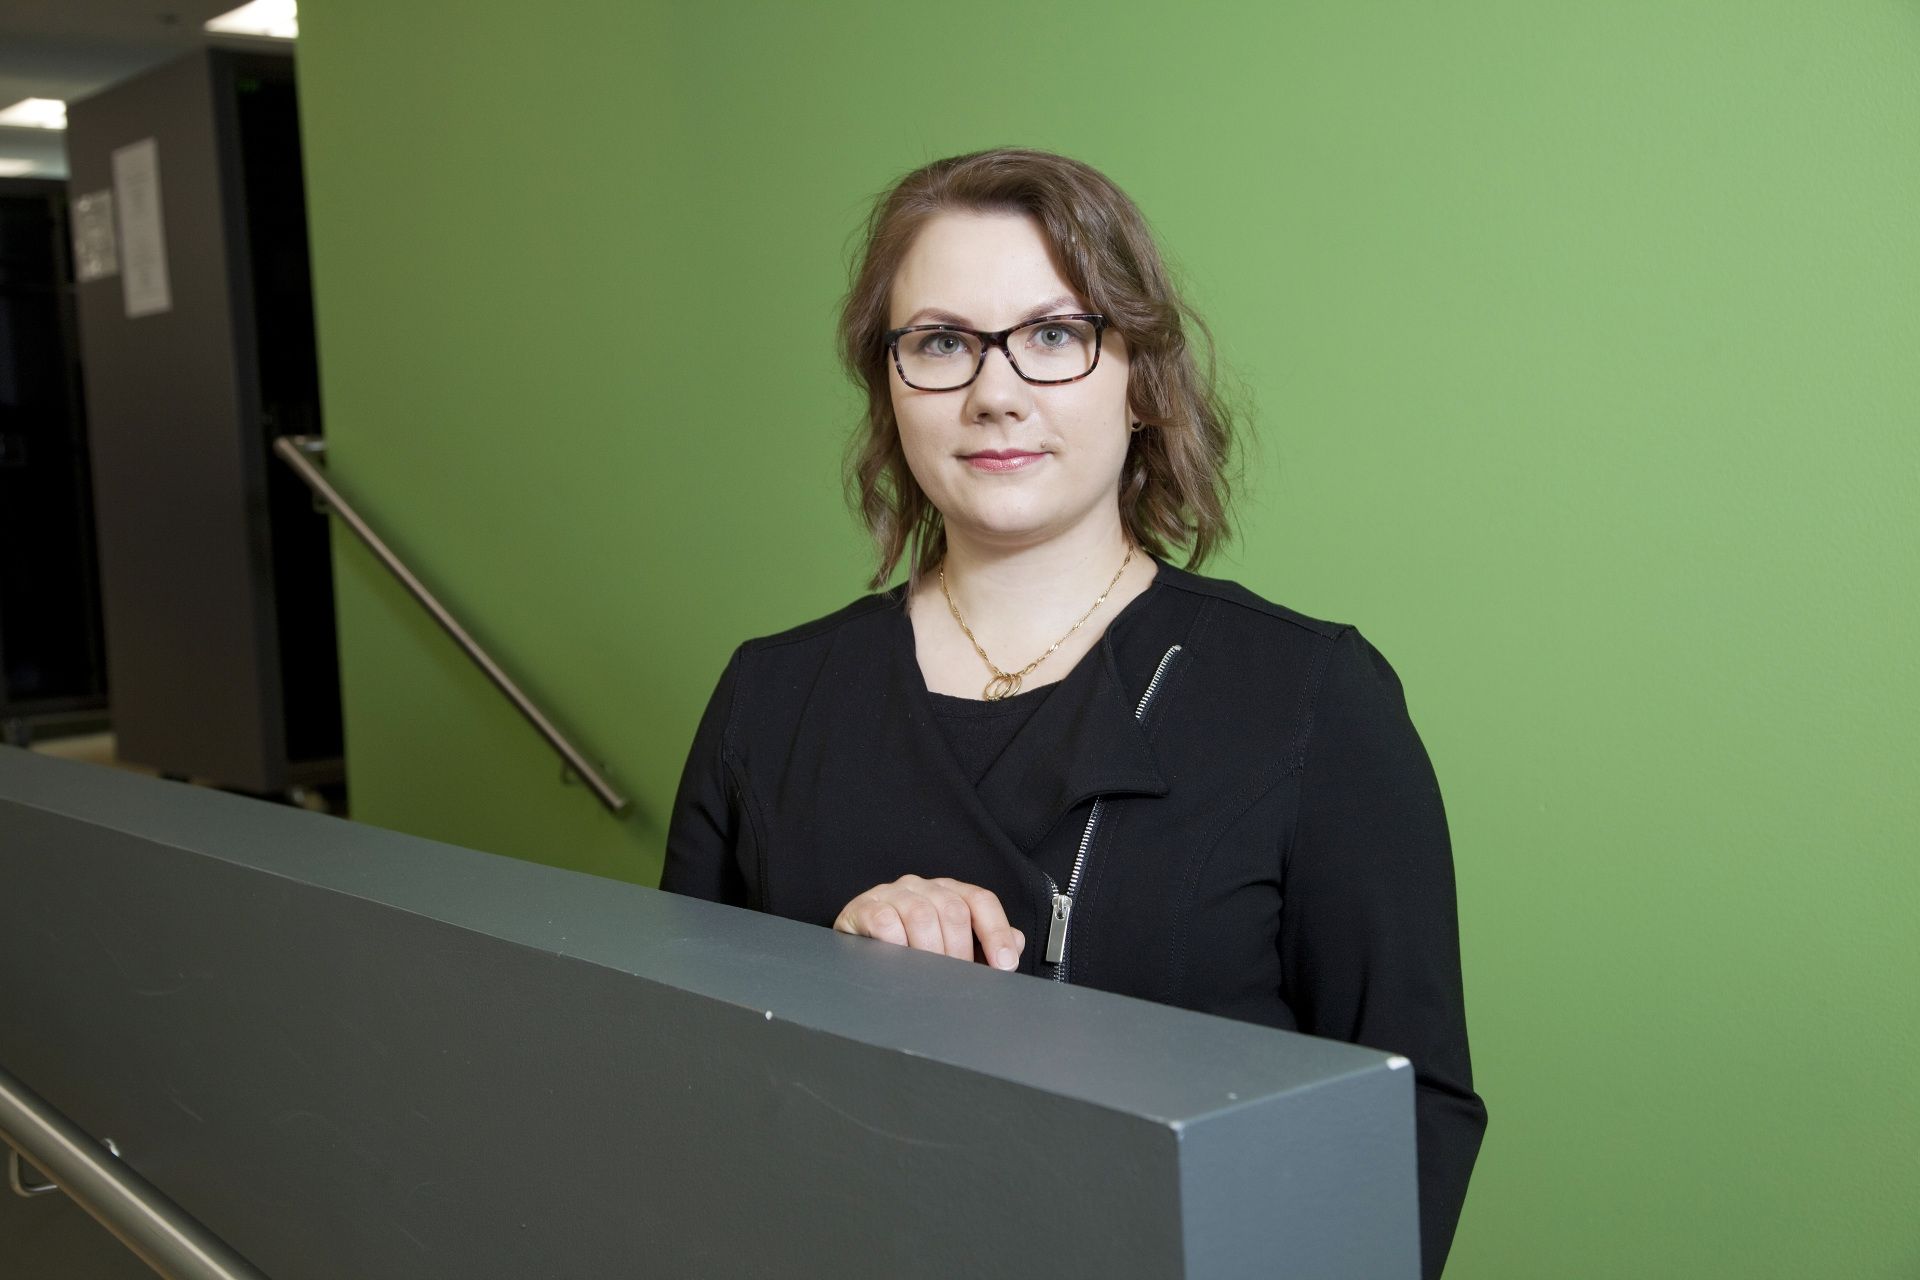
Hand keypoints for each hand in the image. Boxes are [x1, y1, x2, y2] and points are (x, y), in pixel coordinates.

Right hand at [833, 875, 1024, 970]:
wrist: (857, 940)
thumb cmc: (908, 942)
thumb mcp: (948, 942)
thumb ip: (984, 942)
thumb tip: (1016, 942)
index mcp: (947, 891)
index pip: (981, 901)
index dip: (997, 932)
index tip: (1004, 965)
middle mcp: (922, 886)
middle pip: (953, 911)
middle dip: (960, 953)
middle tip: (959, 982)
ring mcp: (892, 894)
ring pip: (922, 916)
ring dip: (931, 953)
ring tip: (931, 978)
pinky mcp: (865, 908)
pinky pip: (886, 922)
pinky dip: (897, 945)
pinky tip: (900, 962)